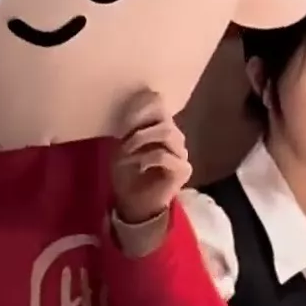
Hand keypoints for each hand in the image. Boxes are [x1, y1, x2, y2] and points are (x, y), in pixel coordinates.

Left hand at [111, 89, 191, 223]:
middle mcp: (175, 138)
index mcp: (161, 127)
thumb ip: (131, 124)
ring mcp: (182, 153)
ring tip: (126, 150)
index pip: (160, 104)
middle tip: (122, 136)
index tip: (123, 117)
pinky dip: (146, 157)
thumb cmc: (127, 173)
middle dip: (139, 123)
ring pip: (167, 132)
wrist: (133, 203)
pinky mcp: (183, 170)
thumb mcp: (123, 144)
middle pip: (164, 117)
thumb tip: (135, 101)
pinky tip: (138, 165)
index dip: (142, 105)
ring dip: (142, 139)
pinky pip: (165, 155)